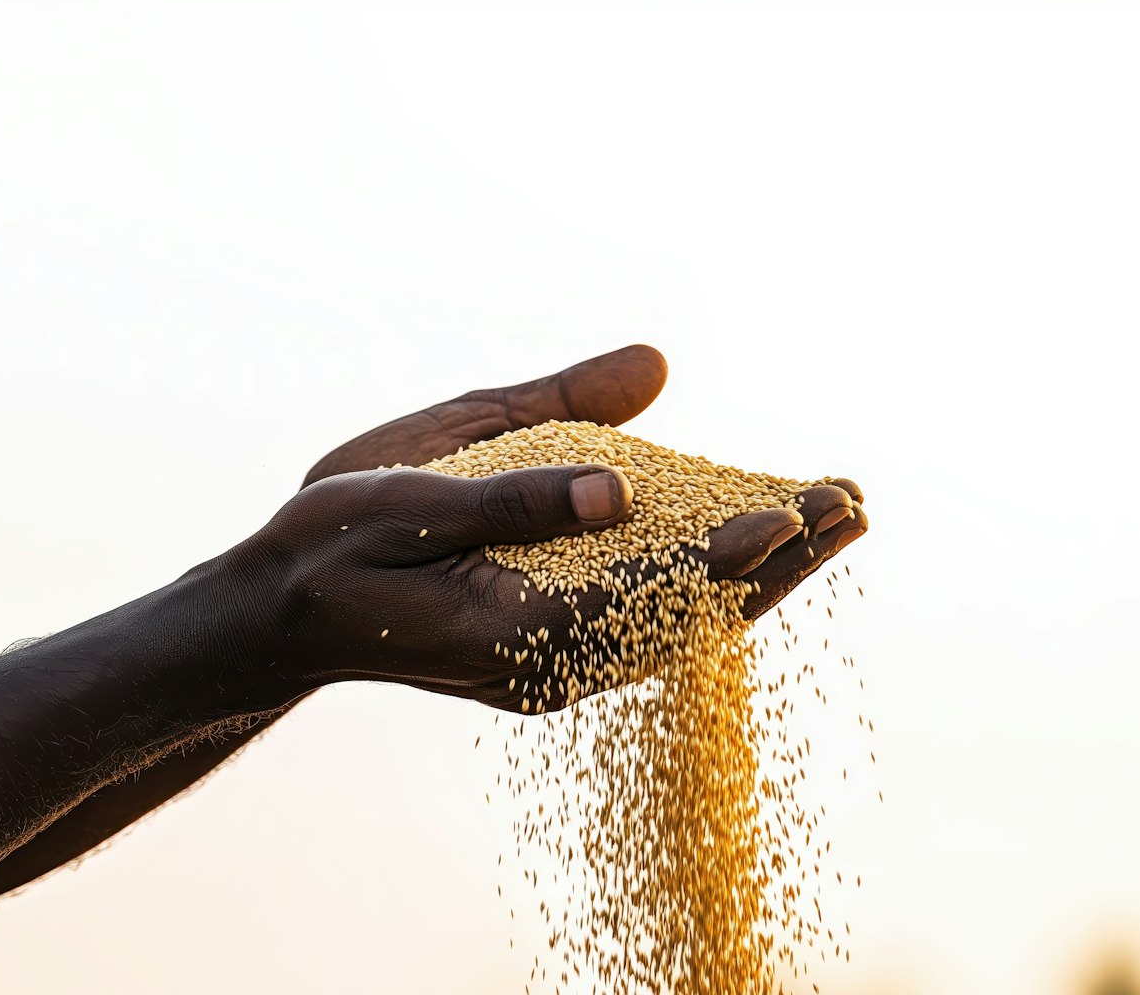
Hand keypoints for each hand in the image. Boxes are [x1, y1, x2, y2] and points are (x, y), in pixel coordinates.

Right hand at [223, 346, 865, 712]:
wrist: (283, 616)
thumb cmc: (331, 548)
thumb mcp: (407, 498)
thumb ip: (517, 484)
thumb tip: (626, 475)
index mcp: (516, 632)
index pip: (648, 598)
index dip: (728, 555)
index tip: (797, 512)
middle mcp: (552, 663)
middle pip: (693, 619)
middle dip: (779, 562)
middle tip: (856, 503)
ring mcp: (557, 663)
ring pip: (685, 623)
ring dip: (763, 571)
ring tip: (834, 517)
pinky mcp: (554, 646)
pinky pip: (655, 616)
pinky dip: (713, 577)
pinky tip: (757, 543)